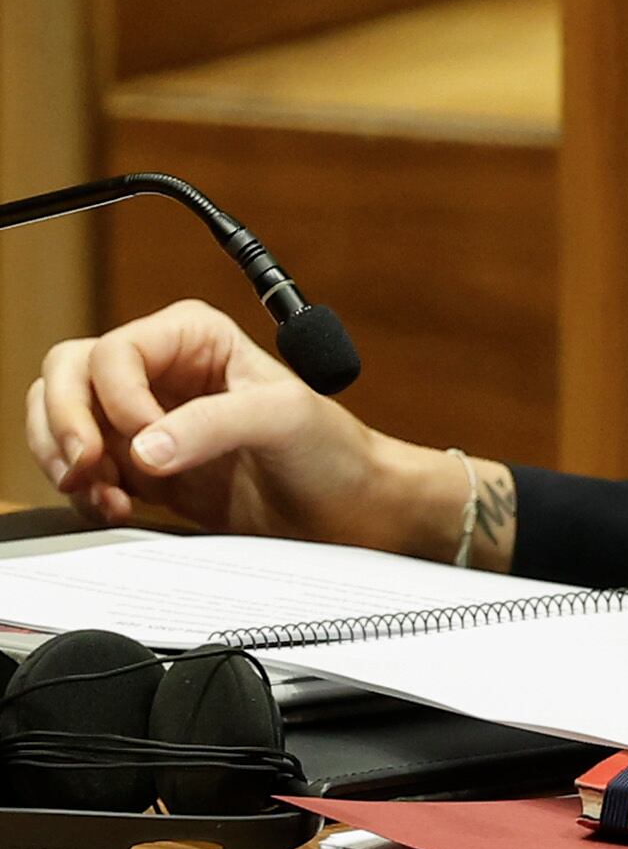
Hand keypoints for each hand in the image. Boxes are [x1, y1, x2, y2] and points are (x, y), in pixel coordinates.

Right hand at [24, 300, 484, 559]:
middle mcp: (163, 372)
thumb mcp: (285, 418)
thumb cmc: (332, 450)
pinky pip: (80, 469)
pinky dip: (82, 490)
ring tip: (107, 495)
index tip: (147, 436)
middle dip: (64, 422)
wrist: (347, 511)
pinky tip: (117, 507)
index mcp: (195, 337)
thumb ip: (214, 424)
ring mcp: (147, 421)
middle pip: (68, 375)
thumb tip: (143, 447)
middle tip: (88, 467)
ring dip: (66, 459)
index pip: (113, 352)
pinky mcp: (142, 469)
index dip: (116, 396)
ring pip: (60, 420)